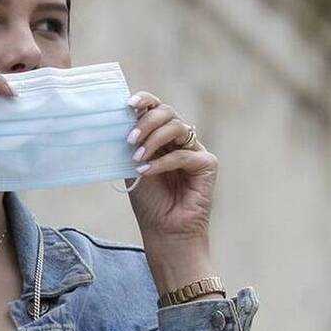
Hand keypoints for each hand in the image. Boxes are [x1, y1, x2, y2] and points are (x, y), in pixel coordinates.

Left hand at [123, 90, 216, 242]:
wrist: (165, 230)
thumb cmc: (150, 201)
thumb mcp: (133, 166)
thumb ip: (133, 142)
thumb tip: (123, 116)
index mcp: (163, 136)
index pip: (157, 108)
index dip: (145, 100)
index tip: (128, 104)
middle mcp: (181, 140)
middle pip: (168, 112)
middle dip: (146, 122)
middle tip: (130, 140)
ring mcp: (196, 150)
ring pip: (178, 127)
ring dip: (154, 138)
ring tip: (137, 156)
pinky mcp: (208, 164)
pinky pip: (184, 154)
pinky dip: (163, 162)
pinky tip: (147, 172)